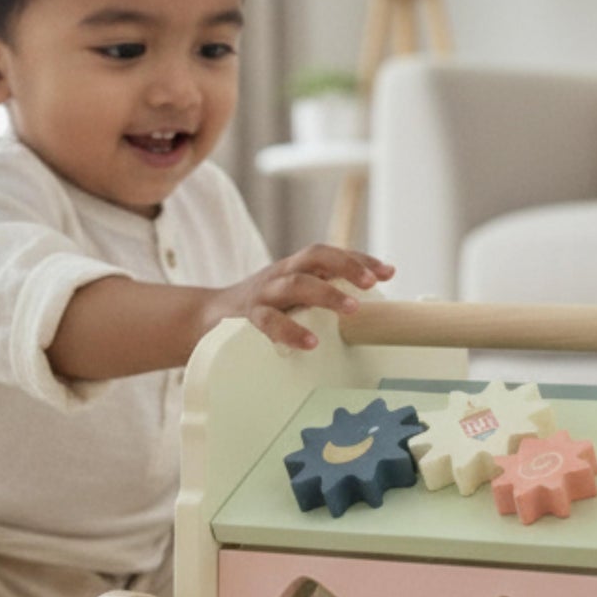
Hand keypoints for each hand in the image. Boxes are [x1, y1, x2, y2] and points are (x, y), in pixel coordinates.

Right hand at [211, 245, 393, 350]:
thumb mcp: (295, 293)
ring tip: (352, 309)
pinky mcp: (248, 317)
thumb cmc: (264, 306)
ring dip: (326, 293)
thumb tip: (371, 304)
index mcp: (296, 267)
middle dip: (346, 266)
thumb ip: (326, 292)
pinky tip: (311, 342)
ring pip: (296, 283)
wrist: (209, 316)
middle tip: (371, 282)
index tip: (388, 272)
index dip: (360, 259)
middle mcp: (282, 273)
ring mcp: (265, 293)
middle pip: (315, 257)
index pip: (331, 254)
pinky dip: (291, 331)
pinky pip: (270, 321)